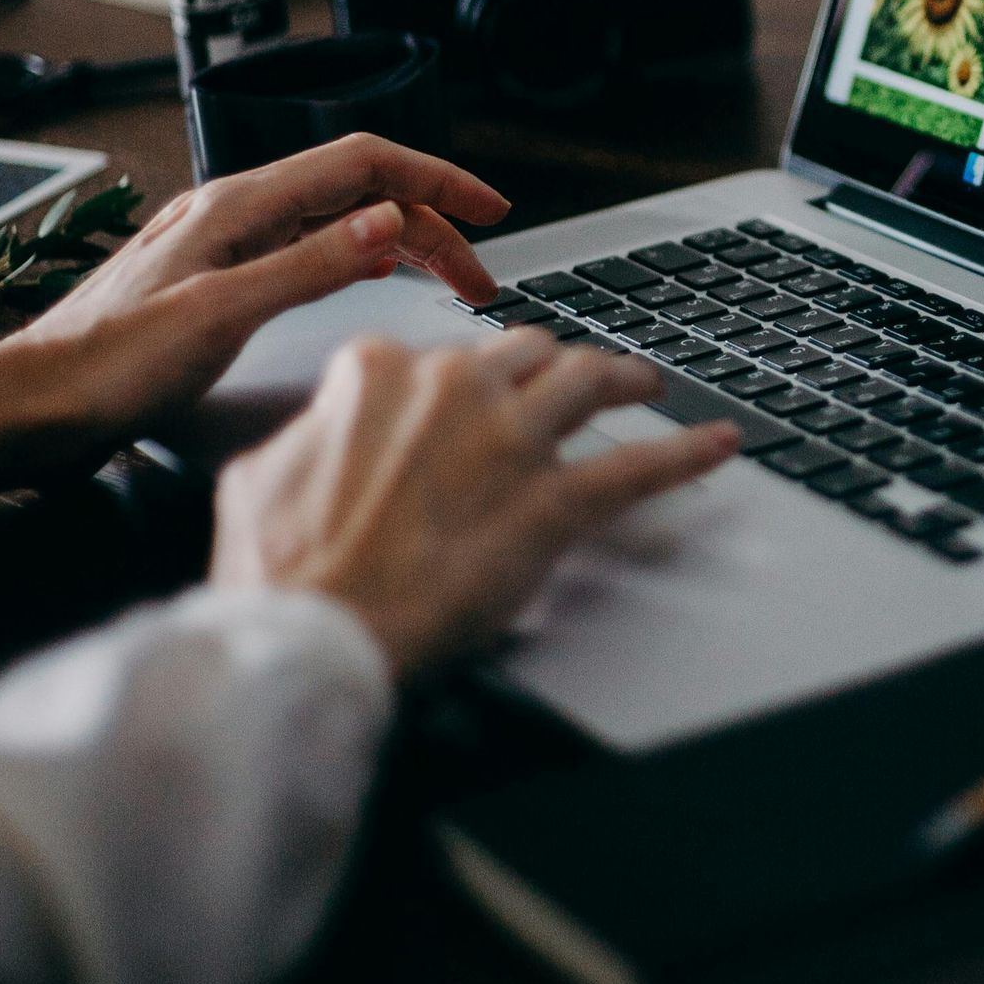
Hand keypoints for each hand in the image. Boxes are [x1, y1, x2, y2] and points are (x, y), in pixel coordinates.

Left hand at [0, 137, 508, 487]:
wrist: (39, 404)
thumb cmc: (110, 365)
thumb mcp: (222, 315)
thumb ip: (312, 265)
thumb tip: (388, 220)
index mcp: (240, 205)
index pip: (363, 163)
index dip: (436, 178)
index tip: (490, 206)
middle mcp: (236, 213)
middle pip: (358, 194)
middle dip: (431, 225)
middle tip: (479, 278)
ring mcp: (227, 245)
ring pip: (337, 224)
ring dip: (400, 246)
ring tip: (448, 284)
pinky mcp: (220, 280)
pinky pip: (309, 252)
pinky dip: (359, 261)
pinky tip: (376, 281)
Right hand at [211, 328, 740, 676]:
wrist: (315, 630)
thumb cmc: (282, 570)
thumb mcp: (262, 475)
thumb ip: (308, 436)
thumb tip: (319, 435)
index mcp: (381, 372)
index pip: (435, 354)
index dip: (453, 383)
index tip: (462, 402)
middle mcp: (455, 388)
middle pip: (524, 354)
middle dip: (548, 367)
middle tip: (566, 384)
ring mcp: (511, 440)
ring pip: (588, 380)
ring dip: (624, 379)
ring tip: (645, 384)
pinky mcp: (553, 502)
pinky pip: (639, 466)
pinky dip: (686, 453)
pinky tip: (720, 443)